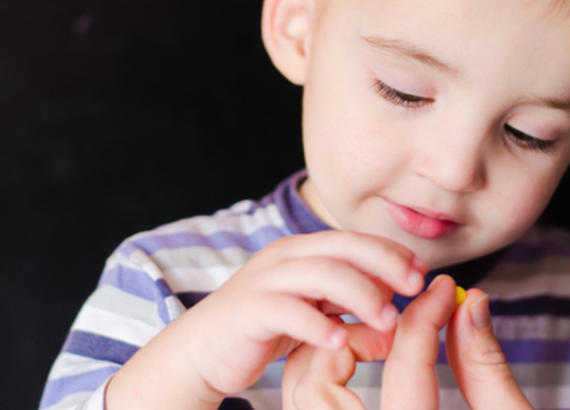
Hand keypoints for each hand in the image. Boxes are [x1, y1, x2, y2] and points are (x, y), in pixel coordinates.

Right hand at [186, 230, 426, 398]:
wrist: (204, 348)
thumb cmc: (263, 327)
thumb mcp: (312, 313)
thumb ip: (348, 311)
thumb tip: (394, 326)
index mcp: (301, 252)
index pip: (353, 240)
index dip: (390, 252)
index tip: (420, 274)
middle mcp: (284, 258)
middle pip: (342, 248)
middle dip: (384, 264)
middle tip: (414, 288)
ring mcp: (265, 280)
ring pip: (321, 274)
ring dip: (360, 295)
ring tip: (387, 321)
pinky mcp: (249, 309)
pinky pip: (288, 311)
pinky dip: (317, 326)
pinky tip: (339, 343)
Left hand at [282, 275, 531, 409]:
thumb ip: (485, 368)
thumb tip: (471, 307)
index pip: (403, 369)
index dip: (426, 318)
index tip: (443, 291)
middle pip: (318, 381)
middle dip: (354, 336)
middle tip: (397, 325)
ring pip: (302, 392)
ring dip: (332, 353)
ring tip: (379, 343)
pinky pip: (307, 407)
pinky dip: (323, 377)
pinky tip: (360, 368)